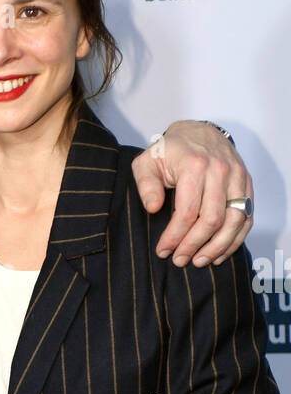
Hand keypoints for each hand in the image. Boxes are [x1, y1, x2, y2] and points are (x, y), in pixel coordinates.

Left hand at [131, 121, 252, 266]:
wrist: (199, 131)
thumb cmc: (171, 151)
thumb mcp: (147, 162)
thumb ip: (146, 185)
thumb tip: (154, 208)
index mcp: (195, 165)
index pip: (187, 211)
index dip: (175, 236)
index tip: (163, 250)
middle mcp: (220, 171)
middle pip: (212, 219)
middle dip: (194, 245)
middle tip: (179, 260)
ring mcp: (237, 178)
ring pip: (234, 221)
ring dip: (217, 247)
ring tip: (199, 261)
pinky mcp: (247, 184)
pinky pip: (246, 218)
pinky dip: (235, 239)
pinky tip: (219, 253)